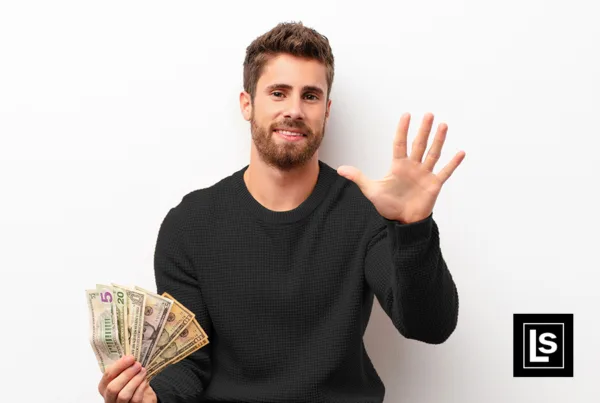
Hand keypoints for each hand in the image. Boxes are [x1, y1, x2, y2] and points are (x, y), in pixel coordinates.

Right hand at [98, 355, 157, 402]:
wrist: (143, 397)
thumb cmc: (132, 384)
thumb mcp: (125, 375)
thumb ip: (125, 367)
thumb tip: (130, 356)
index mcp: (104, 386)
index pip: (107, 375)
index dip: (119, 365)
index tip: (130, 357)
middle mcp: (109, 397)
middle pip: (112, 388)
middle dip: (126, 374)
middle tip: (137, 365)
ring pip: (123, 395)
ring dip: (134, 381)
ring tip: (143, 371)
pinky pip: (134, 399)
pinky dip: (140, 388)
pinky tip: (144, 381)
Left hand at [337, 112, 464, 223]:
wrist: (402, 222)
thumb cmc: (388, 206)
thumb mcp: (371, 190)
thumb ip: (358, 178)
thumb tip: (340, 169)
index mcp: (398, 166)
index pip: (400, 143)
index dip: (403, 130)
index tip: (406, 115)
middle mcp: (413, 166)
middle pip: (419, 144)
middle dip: (423, 129)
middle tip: (428, 114)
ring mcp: (425, 174)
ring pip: (433, 153)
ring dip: (438, 140)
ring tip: (443, 125)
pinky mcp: (434, 184)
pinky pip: (445, 172)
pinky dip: (453, 163)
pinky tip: (460, 152)